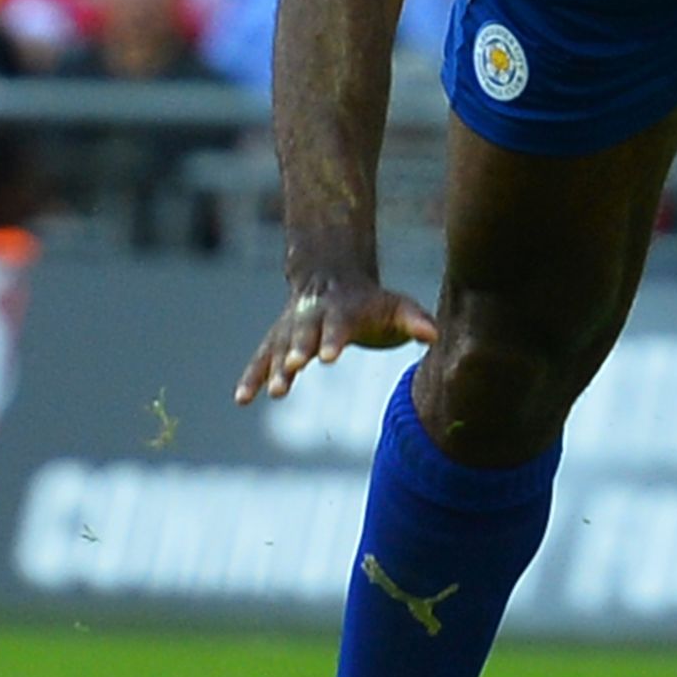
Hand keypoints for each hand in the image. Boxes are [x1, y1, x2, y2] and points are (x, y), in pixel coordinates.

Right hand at [235, 267, 433, 405]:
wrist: (331, 276)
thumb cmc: (371, 301)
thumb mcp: (396, 306)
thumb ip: (415, 321)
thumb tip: (435, 336)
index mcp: (341, 310)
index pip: (337, 326)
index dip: (333, 340)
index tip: (329, 357)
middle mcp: (310, 318)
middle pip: (302, 334)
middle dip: (297, 350)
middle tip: (293, 367)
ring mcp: (290, 329)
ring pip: (278, 348)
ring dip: (274, 368)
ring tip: (271, 392)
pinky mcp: (276, 341)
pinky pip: (260, 359)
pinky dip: (250, 377)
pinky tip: (241, 400)